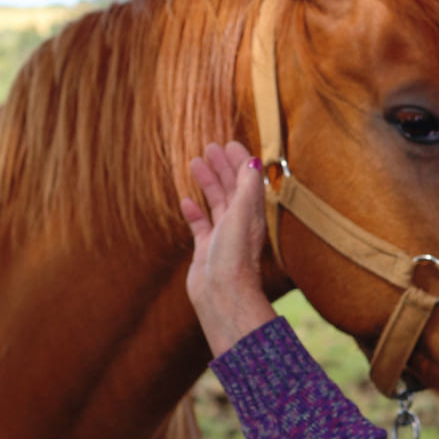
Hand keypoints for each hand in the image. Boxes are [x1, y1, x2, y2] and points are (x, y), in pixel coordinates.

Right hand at [180, 140, 277, 355]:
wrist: (222, 295)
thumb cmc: (235, 257)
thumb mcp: (242, 214)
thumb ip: (247, 186)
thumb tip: (252, 160)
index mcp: (252, 213)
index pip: (247, 179)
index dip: (239, 160)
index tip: (228, 143)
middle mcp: (239, 223)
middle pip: (231, 187)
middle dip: (222, 166)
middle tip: (210, 147)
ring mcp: (223, 236)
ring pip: (216, 203)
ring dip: (207, 183)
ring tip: (195, 164)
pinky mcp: (206, 250)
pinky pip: (201, 225)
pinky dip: (194, 210)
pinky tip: (185, 200)